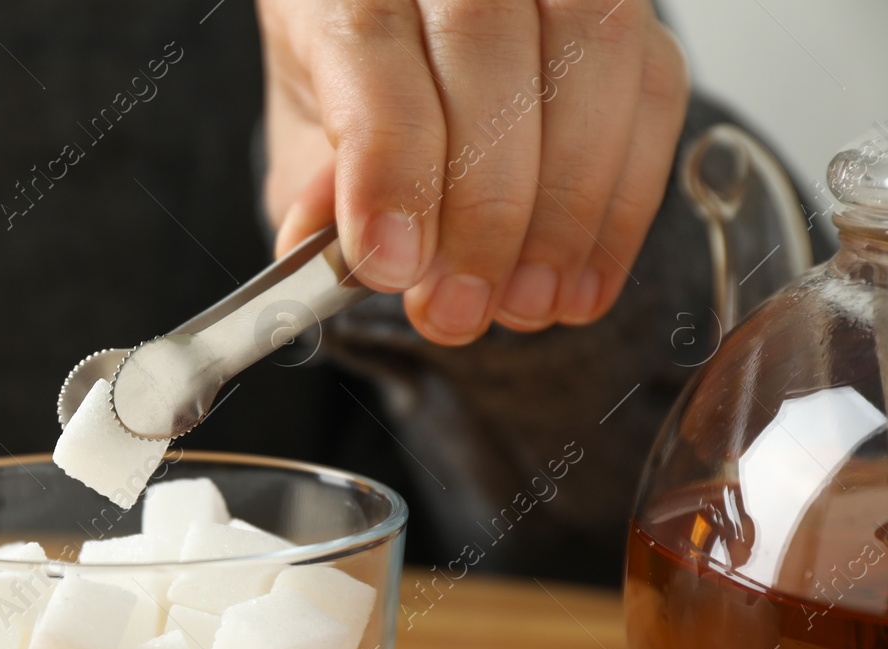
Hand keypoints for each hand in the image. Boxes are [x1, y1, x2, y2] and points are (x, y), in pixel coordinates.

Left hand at [259, 0, 689, 343]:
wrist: (409, 17)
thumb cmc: (356, 70)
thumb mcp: (306, 129)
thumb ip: (321, 188)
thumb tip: (356, 261)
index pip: (372, 40)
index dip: (390, 163)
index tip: (392, 268)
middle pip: (485, 42)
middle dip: (482, 202)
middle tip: (459, 307)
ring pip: (588, 53)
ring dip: (564, 207)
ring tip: (525, 305)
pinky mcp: (631, 7)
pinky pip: (652, 91)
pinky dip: (622, 204)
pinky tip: (581, 282)